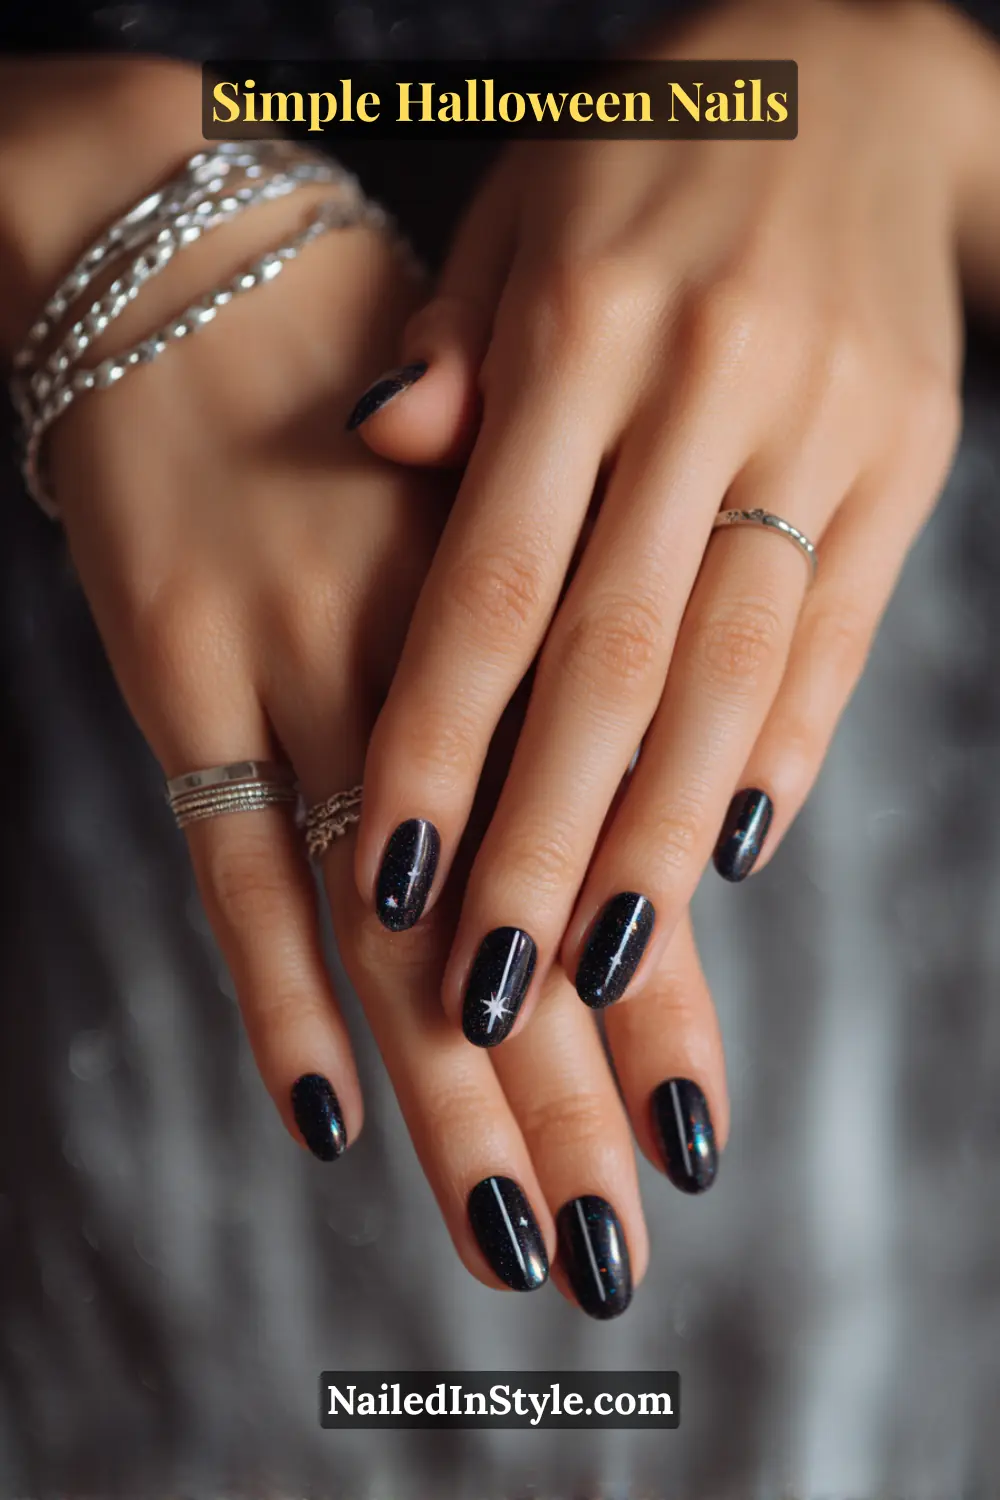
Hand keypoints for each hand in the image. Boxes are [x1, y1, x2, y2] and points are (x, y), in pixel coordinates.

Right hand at [23, 76, 727, 1317]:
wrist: (192, 272)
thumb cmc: (362, 396)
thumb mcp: (489, 503)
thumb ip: (545, 656)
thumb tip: (613, 808)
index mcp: (533, 626)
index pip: (611, 853)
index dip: (656, 1007)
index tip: (698, 1132)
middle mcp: (439, 670)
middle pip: (518, 927)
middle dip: (575, 1102)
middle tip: (616, 1253)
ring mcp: (305, 677)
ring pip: (393, 928)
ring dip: (456, 1097)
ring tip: (514, 1237)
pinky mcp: (182, 680)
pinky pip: (229, 868)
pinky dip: (274, 996)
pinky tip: (323, 1123)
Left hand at [348, 0, 998, 1052]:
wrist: (858, 78)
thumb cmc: (643, 162)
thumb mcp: (519, 219)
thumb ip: (451, 356)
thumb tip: (379, 452)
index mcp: (586, 326)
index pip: (492, 582)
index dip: (439, 742)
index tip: (388, 883)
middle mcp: (708, 387)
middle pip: (616, 662)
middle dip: (548, 843)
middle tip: (492, 991)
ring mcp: (825, 430)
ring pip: (736, 672)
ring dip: (667, 838)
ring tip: (608, 969)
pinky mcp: (904, 463)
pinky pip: (838, 632)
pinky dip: (785, 748)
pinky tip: (732, 852)